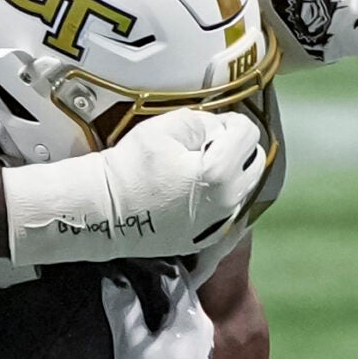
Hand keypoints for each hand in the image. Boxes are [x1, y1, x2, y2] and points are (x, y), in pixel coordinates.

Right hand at [4, 110, 270, 264]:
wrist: (103, 212)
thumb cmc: (131, 166)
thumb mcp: (165, 127)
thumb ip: (203, 120)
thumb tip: (221, 127)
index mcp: (221, 172)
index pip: (249, 134)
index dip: (229, 122)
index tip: (208, 125)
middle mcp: (229, 202)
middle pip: (254, 162)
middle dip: (236, 149)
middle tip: (205, 146)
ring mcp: (219, 224)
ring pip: (244, 188)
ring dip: (230, 174)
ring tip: (197, 170)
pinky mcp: (207, 238)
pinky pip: (228, 211)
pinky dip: (219, 198)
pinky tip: (192, 192)